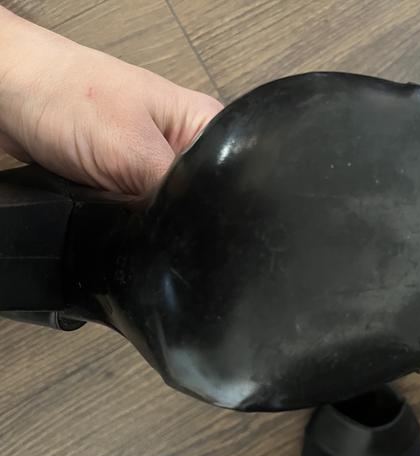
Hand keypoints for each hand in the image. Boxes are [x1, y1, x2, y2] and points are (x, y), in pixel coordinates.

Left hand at [0, 8, 222, 194]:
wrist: (8, 93)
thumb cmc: (67, 96)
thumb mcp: (132, 150)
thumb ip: (171, 191)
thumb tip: (188, 227)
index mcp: (204, 123)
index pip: (227, 176)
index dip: (205, 200)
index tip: (170, 203)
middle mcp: (184, 142)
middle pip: (195, 197)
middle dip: (167, 206)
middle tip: (135, 191)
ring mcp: (155, 160)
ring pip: (164, 208)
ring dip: (140, 210)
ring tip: (113, 186)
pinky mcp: (130, 175)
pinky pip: (138, 209)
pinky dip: (122, 212)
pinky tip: (106, 196)